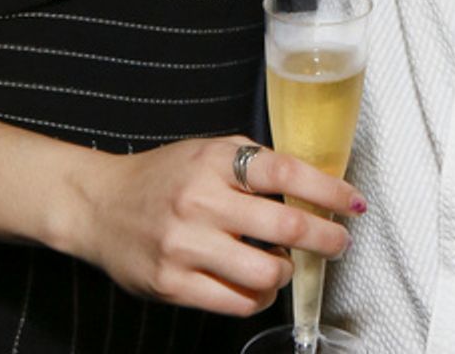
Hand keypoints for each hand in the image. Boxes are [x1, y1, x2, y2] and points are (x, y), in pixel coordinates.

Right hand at [63, 135, 363, 318]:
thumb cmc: (164, 176)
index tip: (354, 202)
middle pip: (283, 225)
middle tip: (338, 242)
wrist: (101, 205)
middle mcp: (200, 201)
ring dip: (287, 271)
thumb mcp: (208, 151)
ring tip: (284, 264)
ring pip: (265, 272)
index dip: (327, 189)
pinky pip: (236, 302)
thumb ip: (253, 165)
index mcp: (214, 160)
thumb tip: (312, 184)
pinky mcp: (173, 284)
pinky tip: (258, 284)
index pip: (285, 172)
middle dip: (324, 238)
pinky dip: (259, 296)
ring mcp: (185, 245)